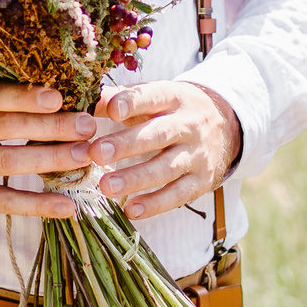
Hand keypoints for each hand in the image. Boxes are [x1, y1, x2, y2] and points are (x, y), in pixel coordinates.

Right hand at [0, 84, 98, 217]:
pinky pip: (5, 202)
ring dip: (50, 160)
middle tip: (88, 125)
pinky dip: (38, 205)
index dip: (22, 96)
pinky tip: (68, 206)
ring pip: (8, 163)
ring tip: (85, 157)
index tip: (57, 96)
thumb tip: (53, 87)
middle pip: (5, 129)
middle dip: (50, 127)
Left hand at [87, 82, 242, 220]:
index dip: (132, 103)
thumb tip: (79, 101)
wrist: (226, 125)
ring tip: (106, 187)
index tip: (111, 111)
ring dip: (136, 178)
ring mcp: (197, 154)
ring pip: (167, 167)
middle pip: (158, 134)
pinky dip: (155, 204)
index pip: (153, 97)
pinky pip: (178, 194)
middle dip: (127, 145)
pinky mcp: (202, 180)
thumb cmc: (172, 110)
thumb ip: (117, 98)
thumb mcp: (153, 97)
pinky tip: (131, 210)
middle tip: (96, 154)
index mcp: (173, 97)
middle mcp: (188, 125)